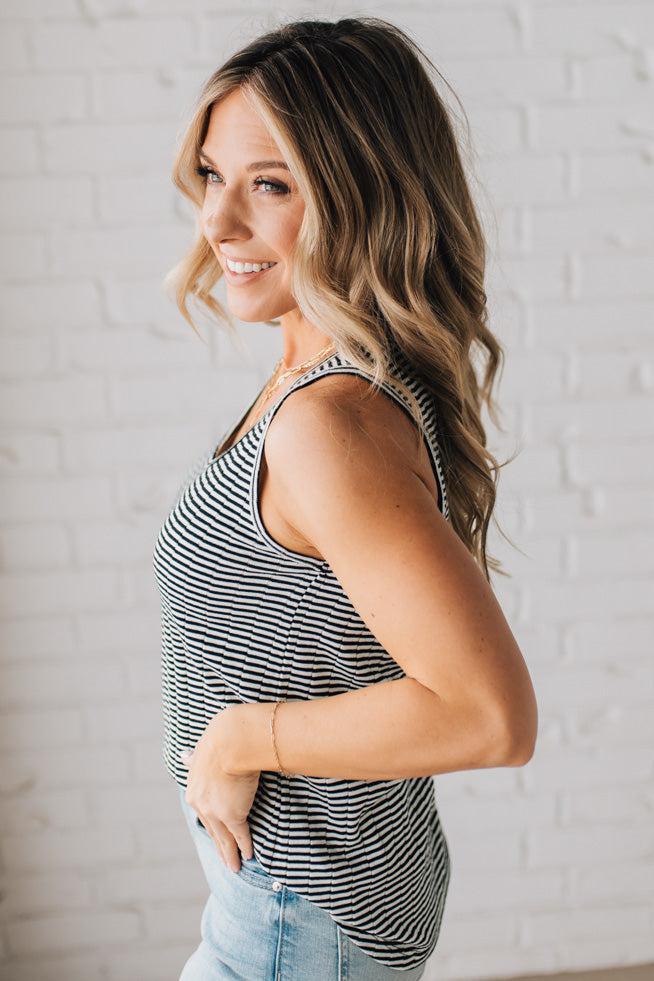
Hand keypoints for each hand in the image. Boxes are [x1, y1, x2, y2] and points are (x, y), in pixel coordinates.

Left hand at [180, 708, 260, 873]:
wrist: (232, 742)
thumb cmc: (221, 740)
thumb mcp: (202, 750)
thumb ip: (195, 759)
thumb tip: (183, 757)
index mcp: (193, 791)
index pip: (204, 814)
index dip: (211, 825)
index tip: (216, 835)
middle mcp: (201, 806)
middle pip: (213, 831)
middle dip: (220, 847)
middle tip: (226, 861)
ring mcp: (217, 813)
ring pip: (224, 839)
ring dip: (230, 854)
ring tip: (235, 866)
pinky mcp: (233, 815)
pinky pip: (240, 836)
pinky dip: (244, 846)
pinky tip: (248, 856)